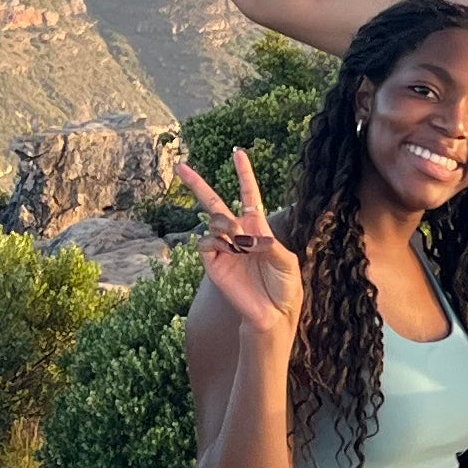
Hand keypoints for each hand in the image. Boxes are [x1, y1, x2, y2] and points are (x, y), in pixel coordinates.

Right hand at [178, 148, 300, 333]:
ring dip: (228, 227)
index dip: (244, 174)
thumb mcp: (287, 261)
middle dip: (197, 184)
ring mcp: (223, 248)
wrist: (273, 314)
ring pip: (214, 222)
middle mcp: (238, 235)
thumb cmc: (284, 287)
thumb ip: (269, 243)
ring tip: (242, 245)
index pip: (248, 196)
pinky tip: (232, 252)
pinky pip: (206, 243)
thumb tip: (247, 234)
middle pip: (214, 203)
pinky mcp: (212, 263)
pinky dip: (219, 243)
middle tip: (180, 166)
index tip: (238, 153)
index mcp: (258, 229)